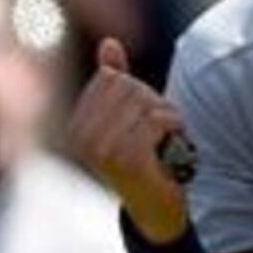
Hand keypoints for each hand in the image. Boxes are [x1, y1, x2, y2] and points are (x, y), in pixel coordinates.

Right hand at [64, 37, 191, 240]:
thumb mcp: (128, 116)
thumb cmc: (145, 159)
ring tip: (166, 144)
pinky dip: (175, 131)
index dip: (138, 93)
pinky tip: (173, 150)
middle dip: (154, 104)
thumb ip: (115, 80)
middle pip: (129, 88)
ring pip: (146, 103)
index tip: (142, 123)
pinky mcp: (126, 161)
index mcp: (77, 126)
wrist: (157, 210)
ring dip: (169, 120)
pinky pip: (158, 122)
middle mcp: (82, 138)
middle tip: (159, 135)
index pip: (111, 79)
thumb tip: (109, 42)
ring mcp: (101, 151)